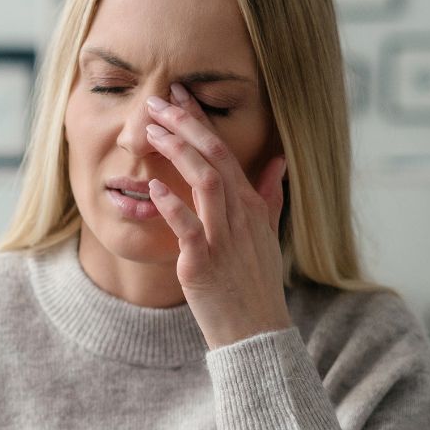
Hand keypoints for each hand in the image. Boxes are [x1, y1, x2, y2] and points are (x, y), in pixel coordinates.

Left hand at [144, 82, 291, 348]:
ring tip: (151, 131)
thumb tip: (278, 163)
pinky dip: (172, 205)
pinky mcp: (204, 264)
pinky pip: (189, 228)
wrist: (256, 333)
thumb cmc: (256, 286)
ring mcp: (223, 238)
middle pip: (216, 157)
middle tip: (158, 100)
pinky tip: (153, 187)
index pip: (225, 151)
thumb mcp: (268, 237)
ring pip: (205, 182)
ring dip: (178, 152)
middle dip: (186, 124)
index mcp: (252, 206)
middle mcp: (241, 216)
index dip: (201, 122)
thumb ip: (270, 197)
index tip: (179, 95)